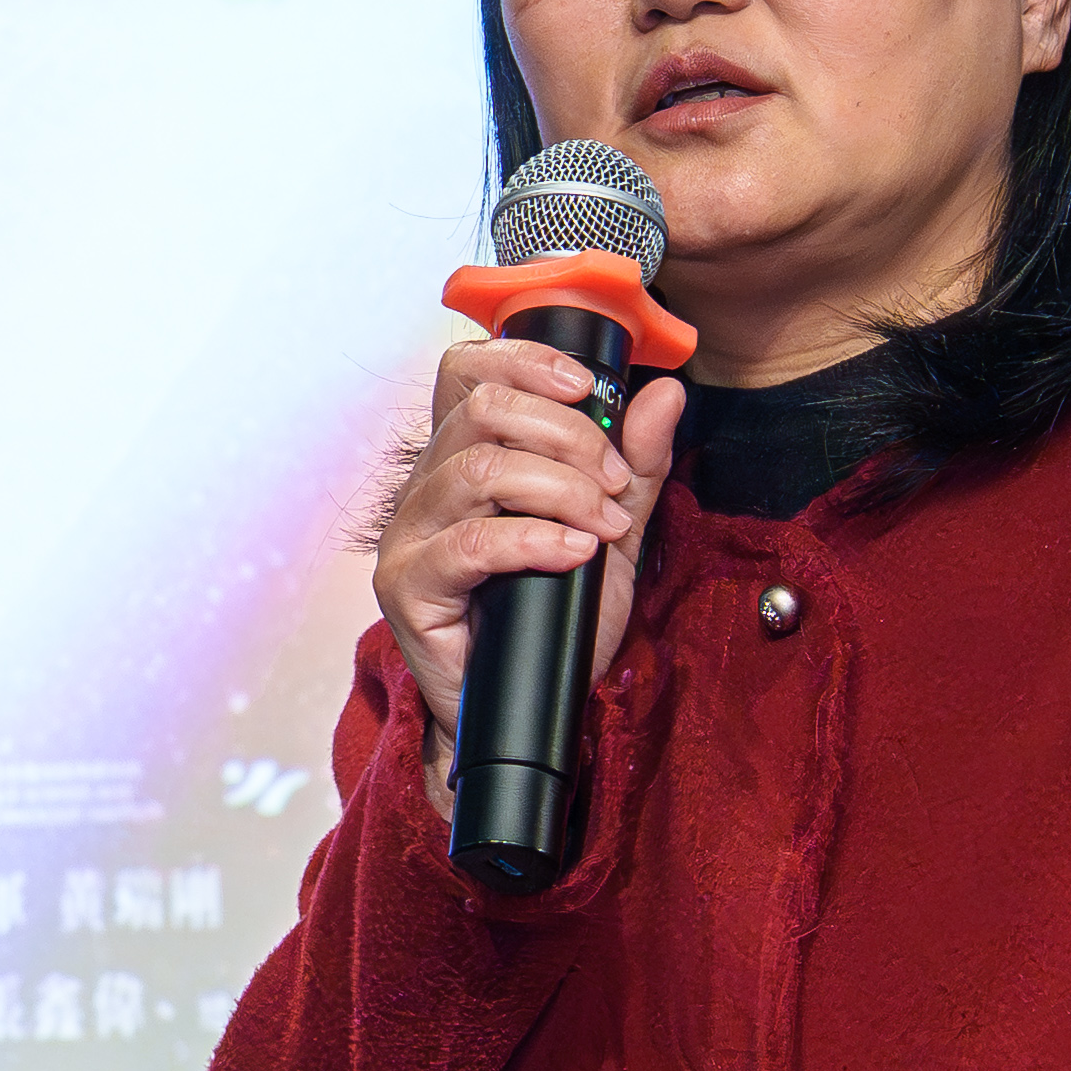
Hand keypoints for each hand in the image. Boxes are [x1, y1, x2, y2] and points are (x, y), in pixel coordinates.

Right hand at [373, 345, 684, 788]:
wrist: (533, 708)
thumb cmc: (555, 619)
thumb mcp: (613, 532)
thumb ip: (635, 466)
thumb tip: (663, 396)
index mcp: (463, 457)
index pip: (467, 370)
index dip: (524, 361)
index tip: (588, 390)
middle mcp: (427, 486)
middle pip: (484, 409)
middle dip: (568, 435)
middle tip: (614, 483)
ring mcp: (410, 535)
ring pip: (479, 467)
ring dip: (561, 489)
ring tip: (604, 525)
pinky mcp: (408, 587)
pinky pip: (469, 543)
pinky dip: (534, 540)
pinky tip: (572, 552)